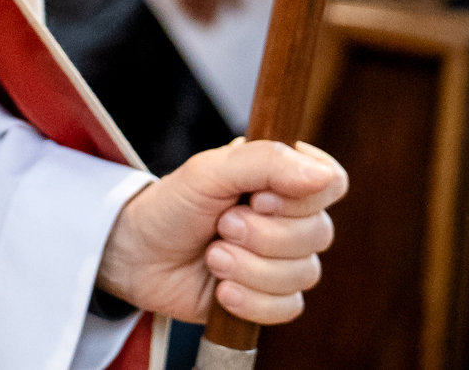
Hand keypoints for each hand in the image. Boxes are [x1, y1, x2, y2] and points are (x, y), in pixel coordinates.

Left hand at [96, 138, 345, 325]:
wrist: (138, 256)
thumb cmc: (172, 205)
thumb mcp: (210, 171)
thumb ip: (266, 162)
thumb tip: (320, 174)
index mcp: (281, 178)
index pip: (331, 182)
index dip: (301, 196)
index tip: (258, 197)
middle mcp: (289, 218)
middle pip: (319, 232)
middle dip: (263, 235)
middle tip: (222, 225)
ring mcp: (282, 260)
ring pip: (304, 273)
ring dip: (251, 268)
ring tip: (213, 257)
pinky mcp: (269, 297)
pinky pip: (289, 307)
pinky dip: (252, 301)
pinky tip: (222, 291)